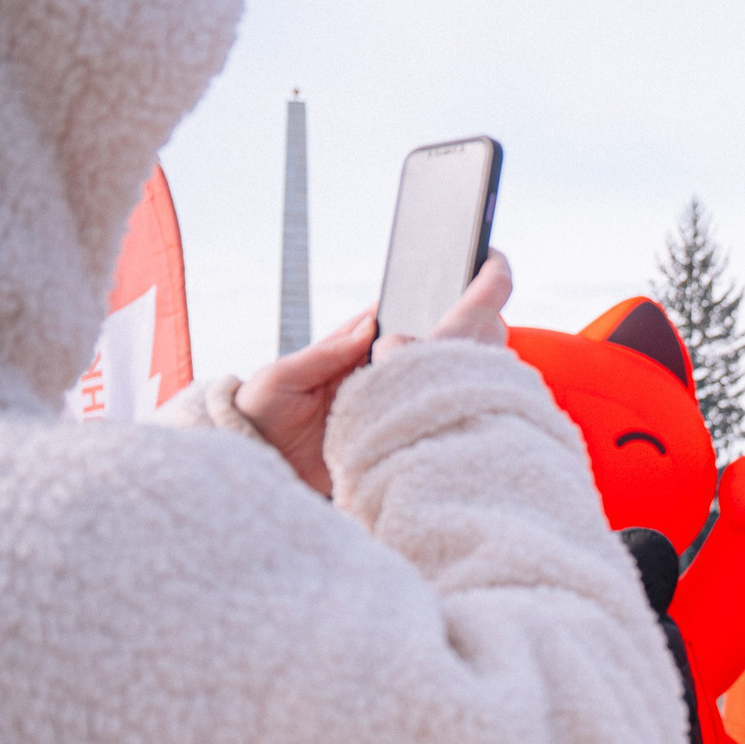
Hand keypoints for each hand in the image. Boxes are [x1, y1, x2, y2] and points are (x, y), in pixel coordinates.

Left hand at [234, 252, 514, 496]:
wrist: (256, 460)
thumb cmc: (262, 410)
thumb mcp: (284, 377)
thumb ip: (324, 354)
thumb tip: (369, 326)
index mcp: (348, 350)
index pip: (390, 318)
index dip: (422, 299)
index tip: (454, 283)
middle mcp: (371, 372)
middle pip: (420, 346)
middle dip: (452, 330)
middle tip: (488, 318)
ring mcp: (382, 400)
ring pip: (427, 377)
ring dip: (451, 368)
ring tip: (481, 359)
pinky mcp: (387, 431)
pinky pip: (421, 414)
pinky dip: (441, 405)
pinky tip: (465, 400)